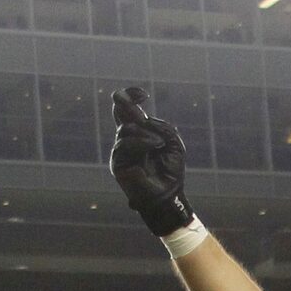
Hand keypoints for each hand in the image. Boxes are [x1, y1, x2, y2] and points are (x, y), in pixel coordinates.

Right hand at [109, 85, 193, 236]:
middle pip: (120, 113)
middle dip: (128, 104)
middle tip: (140, 104)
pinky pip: (124, 145)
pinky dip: (141, 143)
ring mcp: (120, 151)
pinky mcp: (117, 163)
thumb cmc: (171, 171)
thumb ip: (161, 127)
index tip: (143, 94)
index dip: (130, 97)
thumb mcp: (173, 143)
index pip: (126, 110)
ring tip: (159, 143)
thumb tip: (143, 119)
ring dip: (145, 134)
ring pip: (125, 130)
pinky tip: (155, 146)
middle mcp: (126, 139)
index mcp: (139, 132)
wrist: (168, 196)